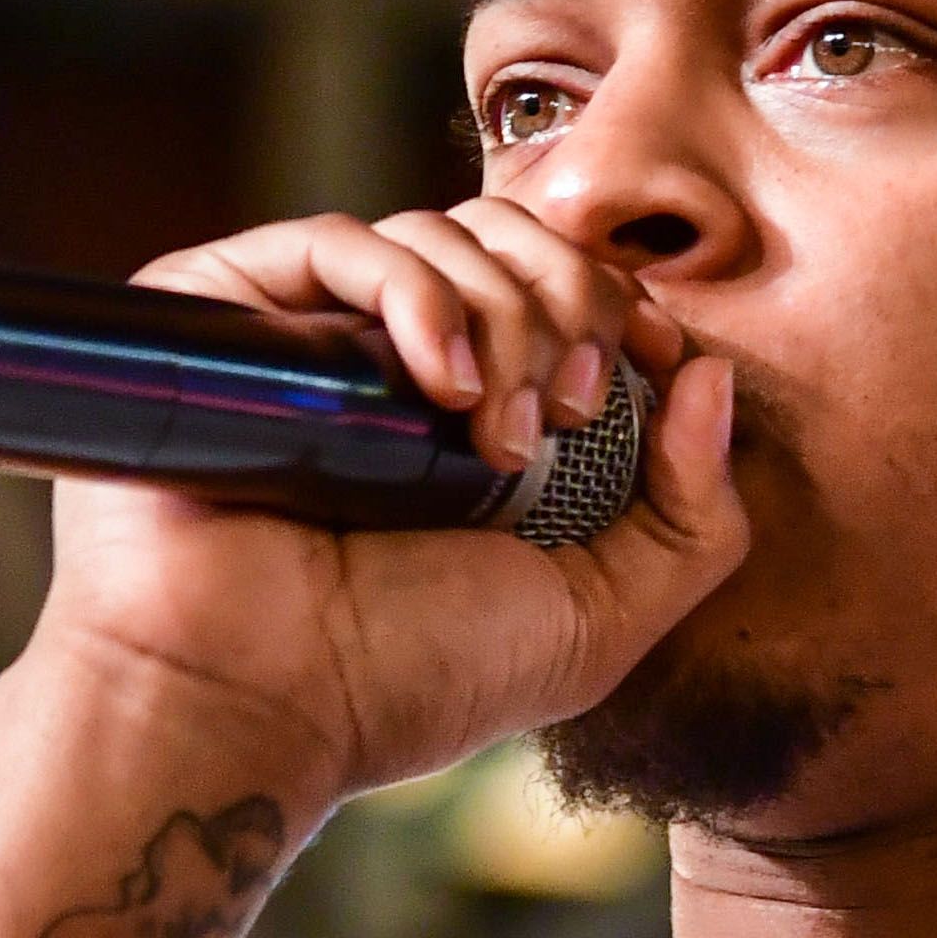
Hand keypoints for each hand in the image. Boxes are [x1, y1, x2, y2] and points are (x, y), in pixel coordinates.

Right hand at [23, 200, 748, 798]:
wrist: (255, 706)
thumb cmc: (409, 679)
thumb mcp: (601, 619)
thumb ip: (692, 517)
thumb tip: (710, 375)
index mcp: (475, 415)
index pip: (565, 291)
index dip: (626, 308)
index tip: (659, 367)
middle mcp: (391, 363)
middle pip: (513, 239)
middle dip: (576, 305)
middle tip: (574, 412)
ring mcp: (307, 333)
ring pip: (441, 231)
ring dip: (507, 315)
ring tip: (501, 437)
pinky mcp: (226, 310)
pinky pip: (339, 242)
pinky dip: (420, 295)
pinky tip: (445, 387)